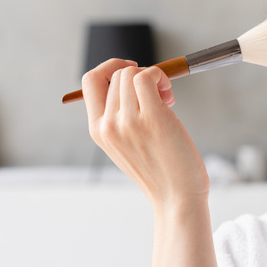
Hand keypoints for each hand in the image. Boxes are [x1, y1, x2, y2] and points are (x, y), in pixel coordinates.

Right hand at [81, 59, 209, 206]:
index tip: (133, 71)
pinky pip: (148, 76)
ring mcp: (128, 122)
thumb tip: (135, 79)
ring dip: (154, 77)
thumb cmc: (160, 172)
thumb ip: (122, 117)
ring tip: (167, 97)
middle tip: (160, 95)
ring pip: (133, 74)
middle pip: (118, 75)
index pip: (89, 82)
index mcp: (98, 131)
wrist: (177, 198)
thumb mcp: (126, 146)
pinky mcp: (152, 118)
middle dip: (140, 76)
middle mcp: (108, 125)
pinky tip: (169, 94)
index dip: (110, 67)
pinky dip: (160, 76)